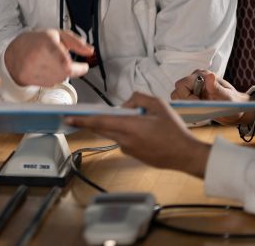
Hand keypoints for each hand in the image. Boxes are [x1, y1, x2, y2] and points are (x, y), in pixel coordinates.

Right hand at [4, 30, 92, 86]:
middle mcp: (37, 55)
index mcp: (46, 41)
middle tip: (68, 62)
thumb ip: (76, 42)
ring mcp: (31, 68)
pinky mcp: (27, 78)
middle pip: (66, 70)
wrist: (14, 53)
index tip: (73, 65)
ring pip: (60, 78)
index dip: (65, 60)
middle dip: (73, 68)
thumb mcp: (57, 35)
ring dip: (61, 73)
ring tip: (51, 63)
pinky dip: (52, 78)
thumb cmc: (37, 42)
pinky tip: (44, 69)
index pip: (57, 53)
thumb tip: (90, 51)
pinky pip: (50, 83)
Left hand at [67, 92, 211, 178]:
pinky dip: (126, 134)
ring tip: (135, 120)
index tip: (67, 118)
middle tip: (77, 117)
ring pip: (114, 134)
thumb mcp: (159, 105)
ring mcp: (128, 150)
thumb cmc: (174, 130)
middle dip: (90, 122)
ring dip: (115, 126)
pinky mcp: (133, 156)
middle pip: (102, 129)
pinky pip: (123, 141)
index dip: (81, 120)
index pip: (99, 122)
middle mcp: (124, 140)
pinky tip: (142, 132)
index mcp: (129, 127)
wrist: (186, 156)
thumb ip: (138, 99)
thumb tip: (125, 105)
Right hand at [170, 70, 251, 125]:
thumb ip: (216, 88)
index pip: (182, 84)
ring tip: (200, 109)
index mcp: (201, 75)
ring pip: (177, 96)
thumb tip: (210, 76)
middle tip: (200, 107)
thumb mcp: (227, 97)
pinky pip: (182, 101)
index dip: (186, 96)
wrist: (237, 109)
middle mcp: (195, 79)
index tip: (199, 104)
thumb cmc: (233, 103)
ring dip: (186, 104)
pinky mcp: (192, 95)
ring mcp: (192, 87)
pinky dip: (187, 107)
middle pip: (178, 90)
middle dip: (186, 101)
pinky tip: (198, 111)